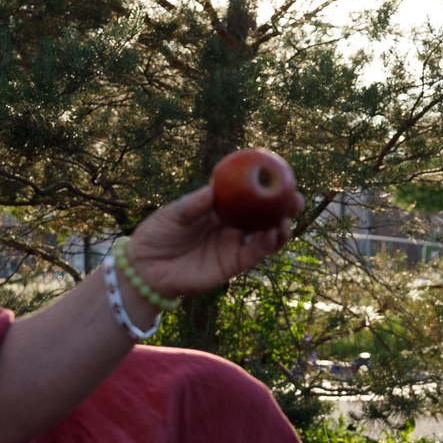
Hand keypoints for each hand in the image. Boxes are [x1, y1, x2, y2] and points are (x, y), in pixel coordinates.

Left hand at [125, 186, 289, 298]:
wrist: (146, 268)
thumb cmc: (157, 234)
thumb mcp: (173, 214)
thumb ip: (194, 204)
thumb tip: (215, 189)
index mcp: (218, 209)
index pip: (246, 195)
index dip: (264, 187)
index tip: (280, 175)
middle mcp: (230, 226)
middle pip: (262, 215)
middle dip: (282, 207)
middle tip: (296, 197)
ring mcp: (232, 245)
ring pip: (264, 236)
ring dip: (280, 228)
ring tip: (287, 218)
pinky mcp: (231, 265)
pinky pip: (254, 254)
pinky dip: (267, 244)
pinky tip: (274, 234)